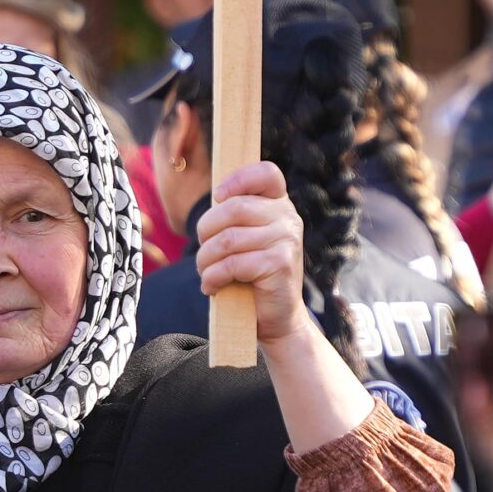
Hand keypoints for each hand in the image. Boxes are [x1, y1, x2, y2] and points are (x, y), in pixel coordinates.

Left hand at [194, 161, 312, 347]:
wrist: (277, 318)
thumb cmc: (252, 275)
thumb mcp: (246, 238)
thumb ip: (236, 216)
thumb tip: (215, 197)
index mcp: (280, 205)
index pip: (266, 173)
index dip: (238, 179)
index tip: (219, 197)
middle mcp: (288, 218)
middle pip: (233, 208)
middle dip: (206, 231)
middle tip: (204, 253)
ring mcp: (287, 240)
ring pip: (228, 239)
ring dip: (206, 259)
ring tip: (206, 272)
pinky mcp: (279, 264)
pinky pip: (232, 264)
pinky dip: (213, 277)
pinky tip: (212, 287)